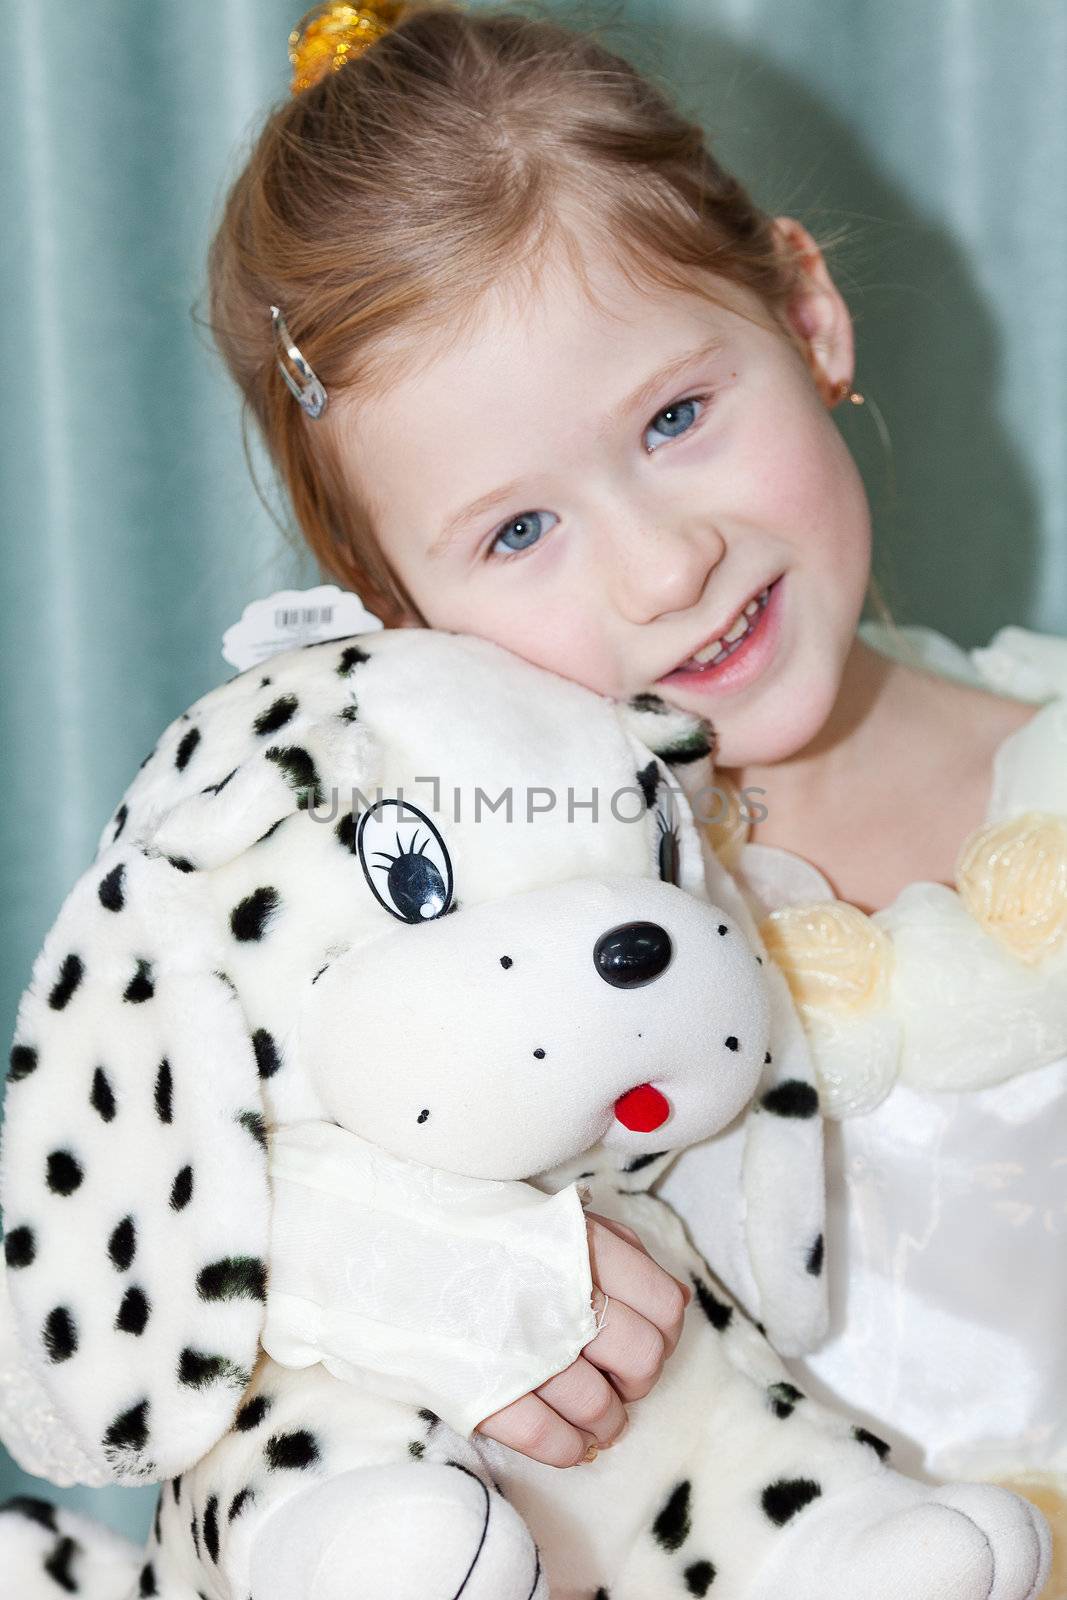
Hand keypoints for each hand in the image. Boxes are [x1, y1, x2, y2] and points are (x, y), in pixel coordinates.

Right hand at [474, 1211, 690, 1467]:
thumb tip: (672, 1300)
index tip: (645, 1343)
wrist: (372, 1240)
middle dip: (636, 1383)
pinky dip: (567, 1448)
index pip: (663, 1306)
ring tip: (593, 1421)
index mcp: (580, 1243)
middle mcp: (560, 1291)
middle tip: (617, 1383)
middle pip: (639, 1360)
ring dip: (604, 1423)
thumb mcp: (545, 1218)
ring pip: (598, 1407)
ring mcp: (522, 1343)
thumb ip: (612, 1249)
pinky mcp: (483, 1388)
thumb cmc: (464, 1229)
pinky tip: (568, 1443)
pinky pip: (549, 1438)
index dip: (664, 1335)